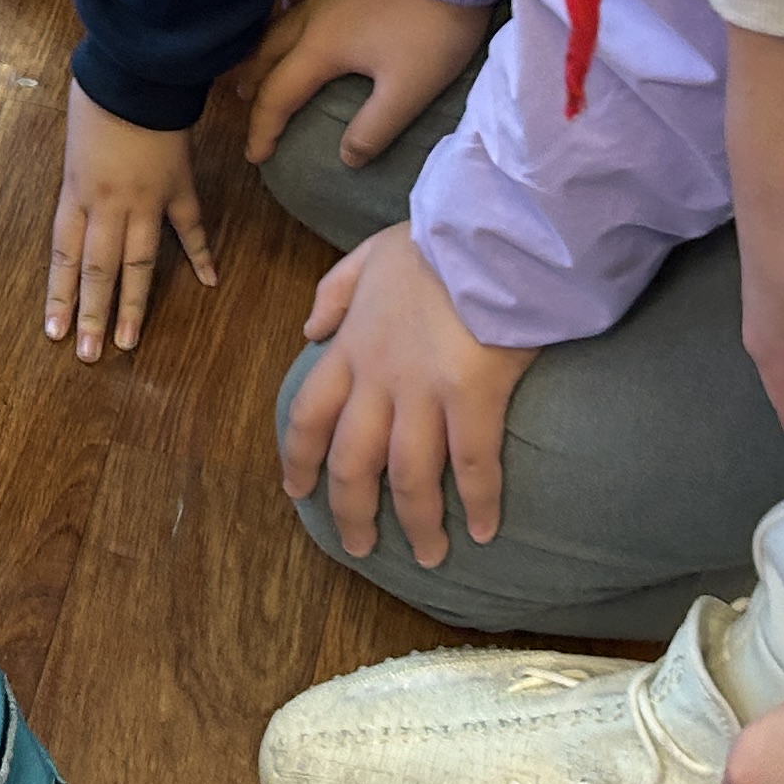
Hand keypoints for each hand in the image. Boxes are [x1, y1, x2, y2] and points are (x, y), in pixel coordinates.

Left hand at [47, 84, 217, 362]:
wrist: (137, 68)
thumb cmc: (97, 92)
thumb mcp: (73, 138)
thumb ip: (77, 173)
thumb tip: (79, 195)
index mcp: (76, 192)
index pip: (64, 256)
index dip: (59, 296)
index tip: (55, 332)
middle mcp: (107, 205)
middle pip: (98, 269)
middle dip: (91, 314)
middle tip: (88, 355)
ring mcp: (146, 199)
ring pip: (138, 262)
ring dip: (133, 305)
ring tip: (127, 343)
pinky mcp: (179, 186)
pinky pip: (190, 227)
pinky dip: (200, 255)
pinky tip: (209, 282)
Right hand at [240, 0, 499, 167]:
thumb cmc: (430, 24)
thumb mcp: (410, 89)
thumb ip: (375, 128)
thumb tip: (346, 158)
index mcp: (321, 49)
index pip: (279, 95)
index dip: (264, 128)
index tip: (255, 156)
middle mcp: (312, 13)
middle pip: (270, 50)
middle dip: (255, 80)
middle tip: (243, 99)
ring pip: (283, 12)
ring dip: (268, 39)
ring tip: (263, 51)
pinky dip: (295, 1)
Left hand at [278, 226, 536, 566]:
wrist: (488, 227)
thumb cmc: (437, 238)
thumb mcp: (368, 254)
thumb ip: (333, 292)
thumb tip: (309, 331)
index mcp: (352, 345)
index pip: (309, 414)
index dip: (299, 459)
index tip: (295, 492)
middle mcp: (379, 377)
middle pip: (352, 460)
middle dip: (351, 511)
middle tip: (360, 547)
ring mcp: (425, 390)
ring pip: (408, 476)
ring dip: (416, 523)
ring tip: (431, 556)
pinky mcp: (473, 396)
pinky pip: (472, 465)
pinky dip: (476, 503)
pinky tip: (484, 530)